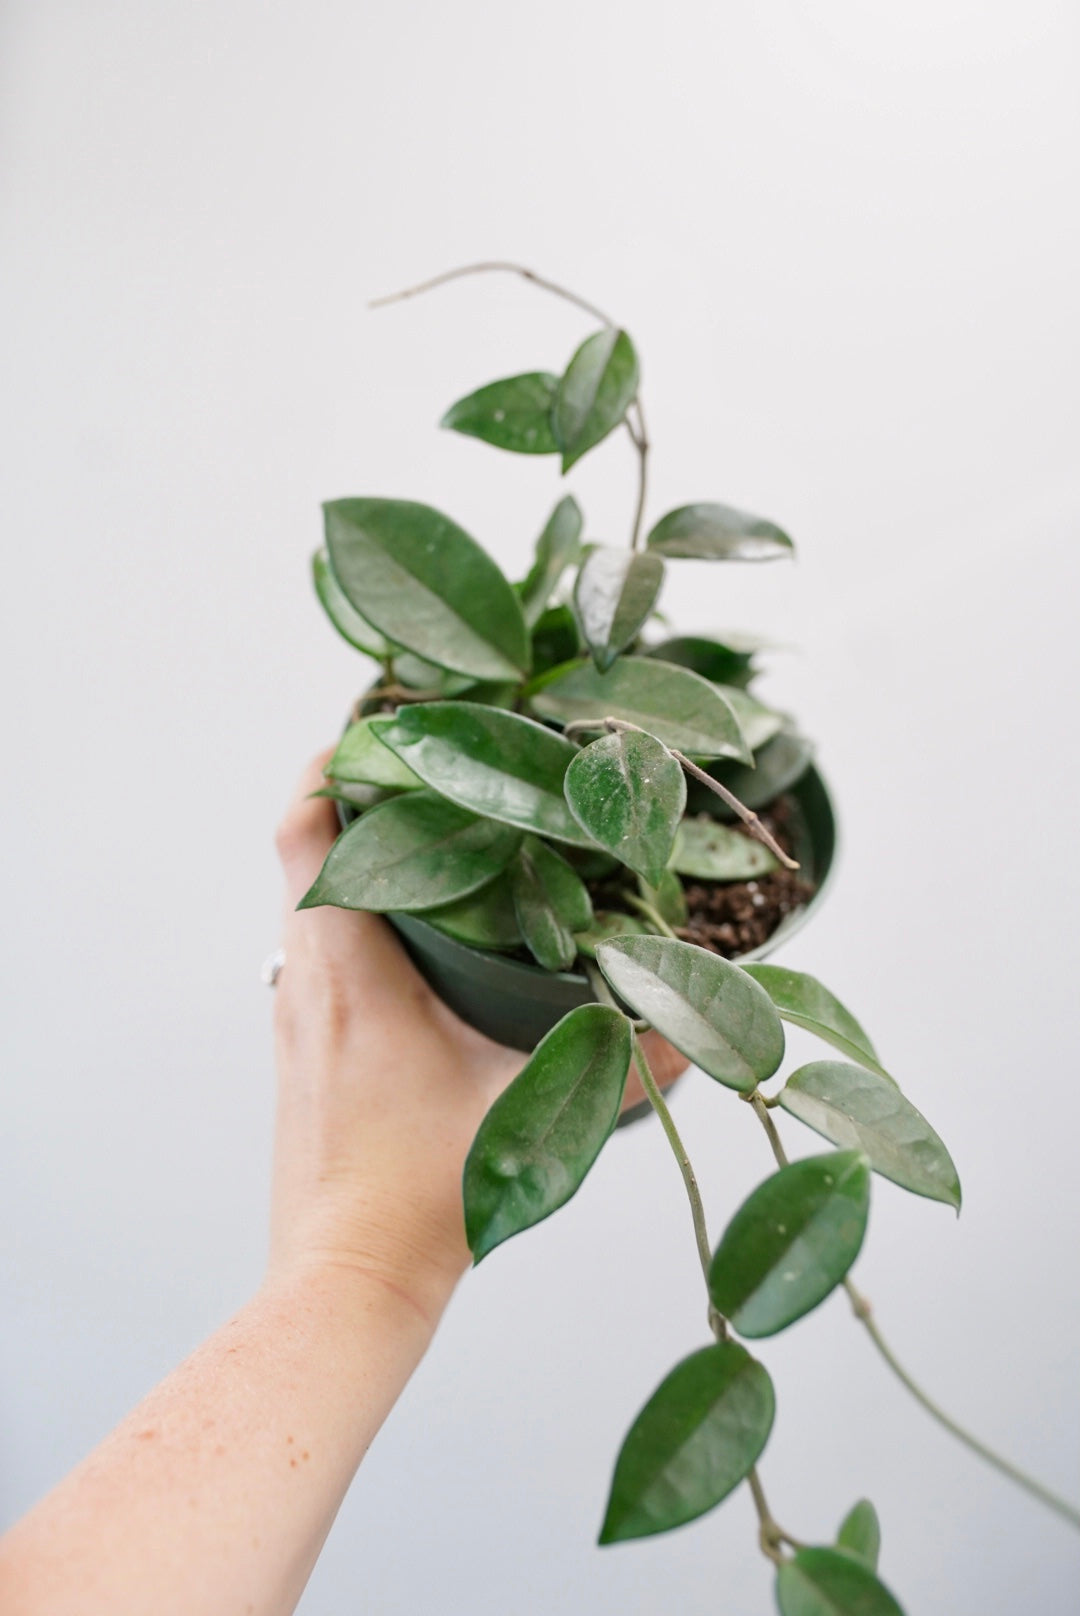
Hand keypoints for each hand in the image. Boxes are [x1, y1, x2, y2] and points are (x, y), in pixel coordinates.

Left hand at [269, 750, 687, 1323]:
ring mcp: (295, 1020)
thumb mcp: (533, 1112)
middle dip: (360, 800)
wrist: (347, 1280)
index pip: (306, 829)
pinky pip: (317, 956)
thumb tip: (699, 1029)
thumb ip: (621, 1064)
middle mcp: (305, 982)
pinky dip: (356, 921)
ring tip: (434, 840)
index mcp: (348, 970)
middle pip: (308, 853)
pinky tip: (421, 940)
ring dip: (357, 863)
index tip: (380, 729)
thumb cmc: (421, 1194)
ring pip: (311, 906)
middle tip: (431, 772)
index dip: (333, 764)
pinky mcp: (301, 1054)